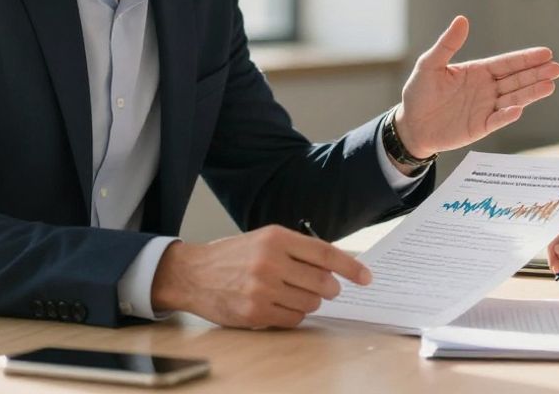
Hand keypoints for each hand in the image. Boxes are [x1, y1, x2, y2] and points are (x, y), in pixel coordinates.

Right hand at [151, 225, 370, 328]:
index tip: (366, 277)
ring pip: (310, 304)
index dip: (350, 267)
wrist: (193, 274)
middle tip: (326, 289)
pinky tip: (280, 305)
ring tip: (292, 294)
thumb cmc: (232, 256)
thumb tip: (335, 267)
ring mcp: (262, 289)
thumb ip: (297, 250)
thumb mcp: (264, 240)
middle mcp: (270, 262)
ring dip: (309, 302)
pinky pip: (293, 320)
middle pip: (322, 282)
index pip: (324, 253)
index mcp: (276, 238)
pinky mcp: (254, 312)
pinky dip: (293, 315)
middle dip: (329, 289)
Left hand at [395, 15, 558, 157]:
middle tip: (557, 68)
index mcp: (478, 72)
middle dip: (536, 74)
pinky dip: (507, 115)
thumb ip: (447, 44)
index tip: (546, 53)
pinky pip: (497, 120)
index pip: (507, 63)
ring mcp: (486, 108)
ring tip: (550, 86)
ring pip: (513, 98)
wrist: (410, 125)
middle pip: (516, 80)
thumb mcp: (430, 64)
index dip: (525, 58)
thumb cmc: (419, 92)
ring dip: (531, 93)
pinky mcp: (480, 127)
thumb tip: (462, 19)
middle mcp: (487, 89)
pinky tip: (519, 108)